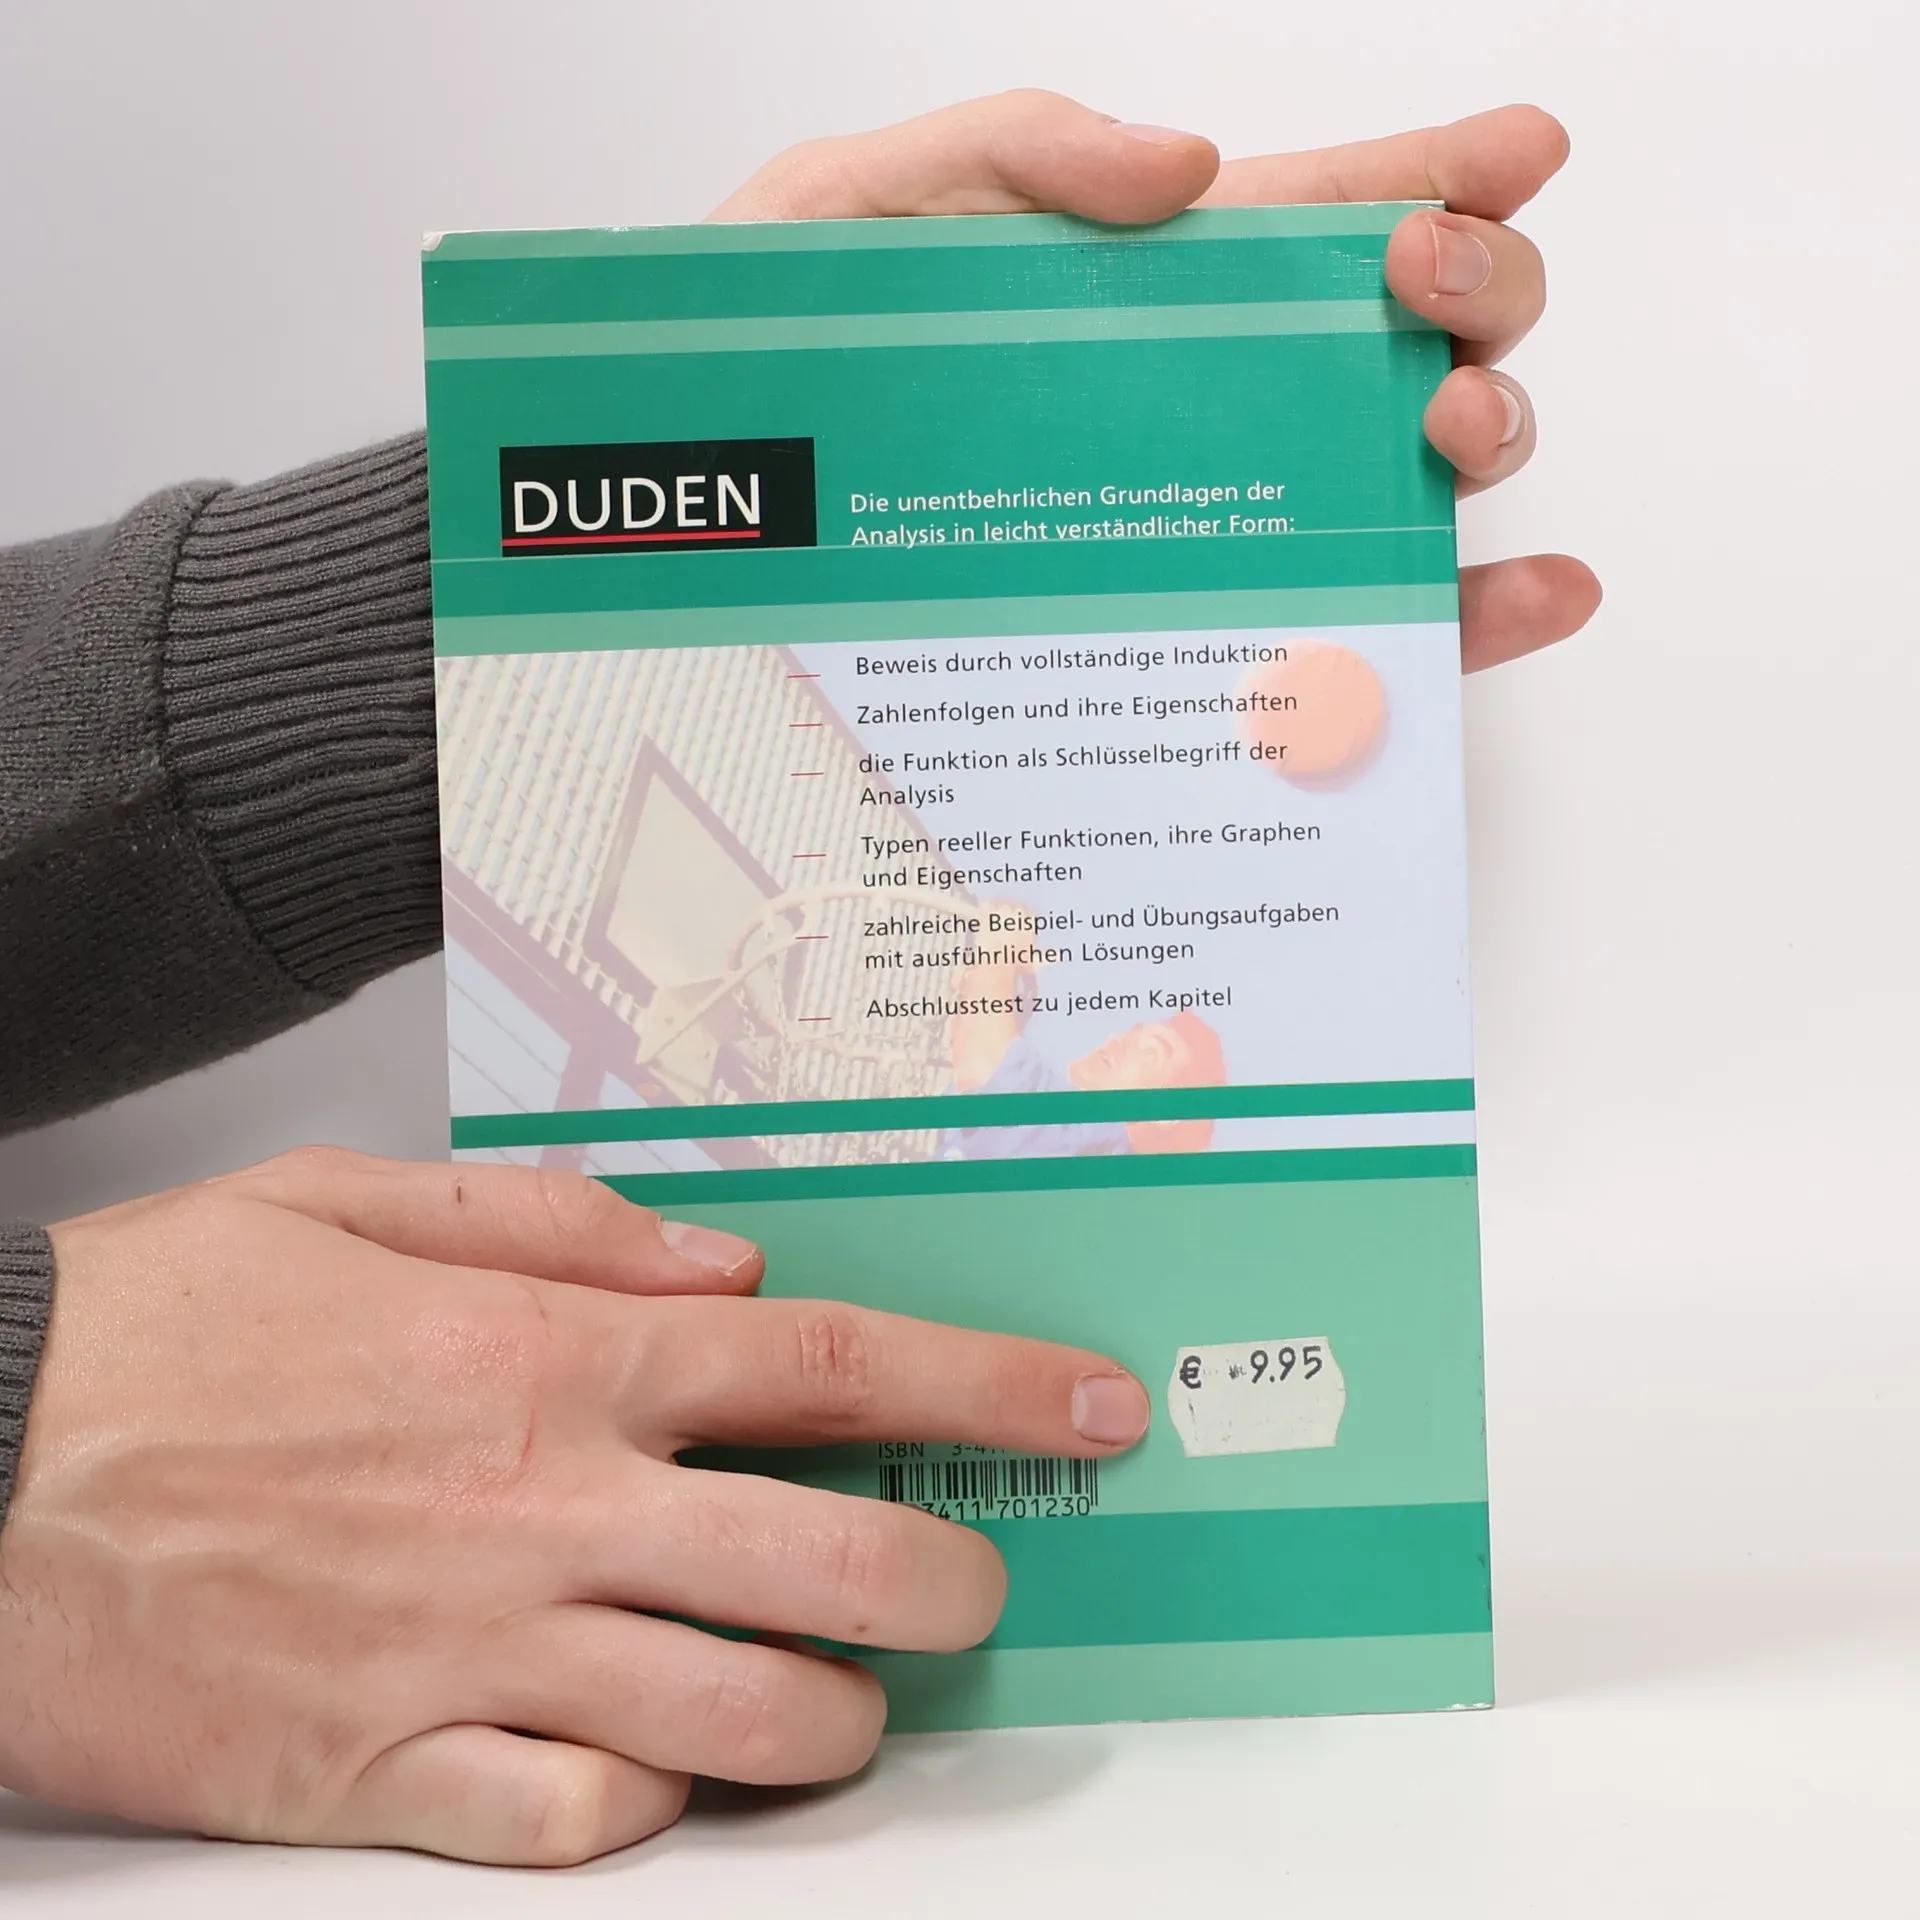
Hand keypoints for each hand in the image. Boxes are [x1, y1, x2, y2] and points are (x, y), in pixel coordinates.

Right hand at [0, 1151, 1147, 1864]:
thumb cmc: (154, 1328)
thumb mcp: (352, 1203)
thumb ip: (557, 1223)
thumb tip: (722, 1260)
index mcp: (547, 1359)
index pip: (826, 1367)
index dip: (983, 1384)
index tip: (1086, 1405)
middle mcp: (542, 1509)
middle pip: (828, 1560)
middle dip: (951, 1577)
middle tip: (982, 1579)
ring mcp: (470, 1656)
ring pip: (738, 1718)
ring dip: (831, 1717)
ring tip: (845, 1695)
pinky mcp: (376, 1776)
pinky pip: (576, 1827)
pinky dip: (650, 1809)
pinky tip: (657, 1772)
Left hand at [713, 90, 1600, 673]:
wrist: (702, 561)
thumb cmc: (767, 385)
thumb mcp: (854, 218)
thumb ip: (1006, 152)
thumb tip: (1189, 170)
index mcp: (1147, 290)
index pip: (1323, 215)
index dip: (1441, 169)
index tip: (1515, 146)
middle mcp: (1218, 410)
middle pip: (1414, 333)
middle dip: (1476, 288)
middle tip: (1425, 288)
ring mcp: (1232, 532)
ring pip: (1416, 474)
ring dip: (1485, 431)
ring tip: (1447, 424)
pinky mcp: (1216, 652)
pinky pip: (1371, 634)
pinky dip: (1475, 615)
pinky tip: (1538, 591)